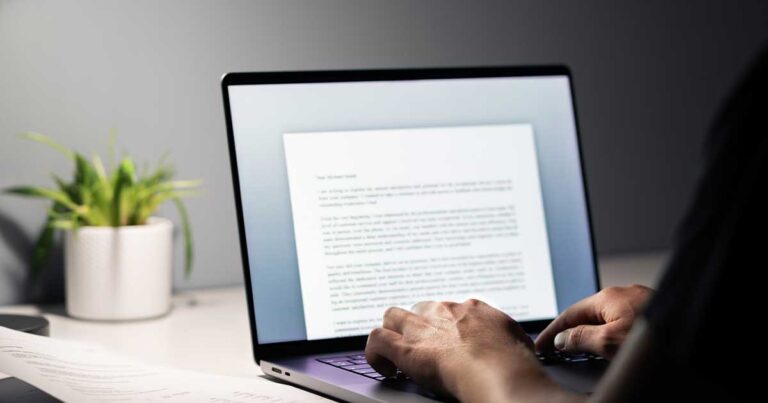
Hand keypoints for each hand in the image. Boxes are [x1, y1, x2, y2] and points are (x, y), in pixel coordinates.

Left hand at [365, 299, 577, 401]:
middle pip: (421, 309)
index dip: (448, 328)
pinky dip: (376, 354)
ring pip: (393, 315)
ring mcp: (422, 328)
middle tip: (426, 349)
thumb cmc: (512, 361)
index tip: (452, 345)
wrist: (498, 369)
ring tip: (398, 354)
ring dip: (393, 332)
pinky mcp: (405, 349)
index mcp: (471, 309)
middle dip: (420, 326)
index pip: (451, 311)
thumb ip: (505, 338)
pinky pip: (376, 340)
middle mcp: (444, 312)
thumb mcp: (517, 340)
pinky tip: (386, 369)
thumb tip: (511, 344)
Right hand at [535, 285, 652, 359]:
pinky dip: (611, 335)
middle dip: (571, 331)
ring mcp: (641, 303)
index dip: (552, 332)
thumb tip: (562, 339)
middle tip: (557, 351)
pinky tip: (613, 347)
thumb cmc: (658, 339)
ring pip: (607, 319)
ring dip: (593, 335)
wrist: (699, 333)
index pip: (569, 314)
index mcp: (608, 297)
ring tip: (582, 353)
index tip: (540, 346)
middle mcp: (624, 296)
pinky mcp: (655, 314)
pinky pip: (623, 323)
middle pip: (588, 314)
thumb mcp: (609, 342)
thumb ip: (580, 339)